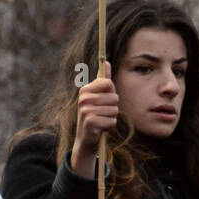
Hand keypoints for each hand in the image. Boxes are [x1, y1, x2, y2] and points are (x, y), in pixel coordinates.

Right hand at [71, 60, 116, 178]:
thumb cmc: (94, 113)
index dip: (111, 93)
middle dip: (113, 108)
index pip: (109, 83)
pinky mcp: (90, 122)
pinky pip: (112, 121)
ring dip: (111, 118)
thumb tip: (107, 61)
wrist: (86, 137)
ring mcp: (86, 110)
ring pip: (114, 110)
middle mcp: (83, 99)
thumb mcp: (98, 96)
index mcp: (85, 90)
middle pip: (114, 98)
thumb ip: (103, 80)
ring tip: (101, 120)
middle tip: (102, 113)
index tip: (103, 100)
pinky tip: (100, 128)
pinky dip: (109, 127)